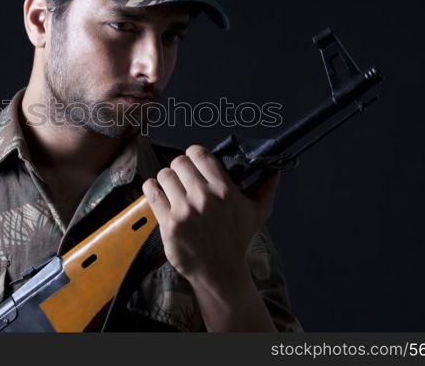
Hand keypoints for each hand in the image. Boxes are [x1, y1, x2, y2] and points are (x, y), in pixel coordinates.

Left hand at [142, 144, 279, 282]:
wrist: (219, 270)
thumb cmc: (237, 240)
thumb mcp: (257, 213)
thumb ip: (265, 189)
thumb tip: (273, 171)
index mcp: (224, 190)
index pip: (199, 154)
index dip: (194, 155)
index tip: (194, 163)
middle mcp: (203, 197)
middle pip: (179, 162)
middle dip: (180, 167)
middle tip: (183, 177)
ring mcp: (184, 210)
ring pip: (164, 175)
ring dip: (167, 179)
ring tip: (172, 188)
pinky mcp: (169, 222)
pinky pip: (152, 192)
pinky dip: (151, 188)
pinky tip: (157, 190)